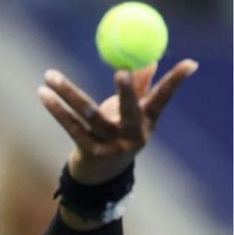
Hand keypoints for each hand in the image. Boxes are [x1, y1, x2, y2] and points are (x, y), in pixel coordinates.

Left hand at [38, 59, 197, 184]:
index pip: (164, 98)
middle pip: (129, 109)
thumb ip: (139, 88)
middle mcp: (133, 135)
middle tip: (122, 70)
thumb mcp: (133, 114)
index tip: (191, 63)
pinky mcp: (89, 151)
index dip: (177, 81)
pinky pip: (71, 126)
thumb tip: (149, 60)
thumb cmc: (119, 133)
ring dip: (68, 92)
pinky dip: (56, 108)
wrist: (101, 174)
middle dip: (128, 90)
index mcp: (147, 122)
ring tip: (50, 74)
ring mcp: (111, 145)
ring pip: (89, 114)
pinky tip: (43, 93)